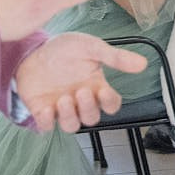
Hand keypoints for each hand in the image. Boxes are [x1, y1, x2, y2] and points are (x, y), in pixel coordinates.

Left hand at [13, 32, 146, 132]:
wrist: (32, 49)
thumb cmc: (64, 49)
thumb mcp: (91, 47)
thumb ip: (115, 57)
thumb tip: (143, 63)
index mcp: (95, 87)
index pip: (111, 105)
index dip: (110, 103)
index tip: (103, 90)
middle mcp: (80, 101)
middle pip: (92, 118)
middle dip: (88, 108)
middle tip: (81, 91)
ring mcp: (61, 108)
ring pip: (72, 126)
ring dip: (70, 116)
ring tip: (64, 99)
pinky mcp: (42, 111)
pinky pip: (47, 126)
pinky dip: (47, 122)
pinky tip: (46, 108)